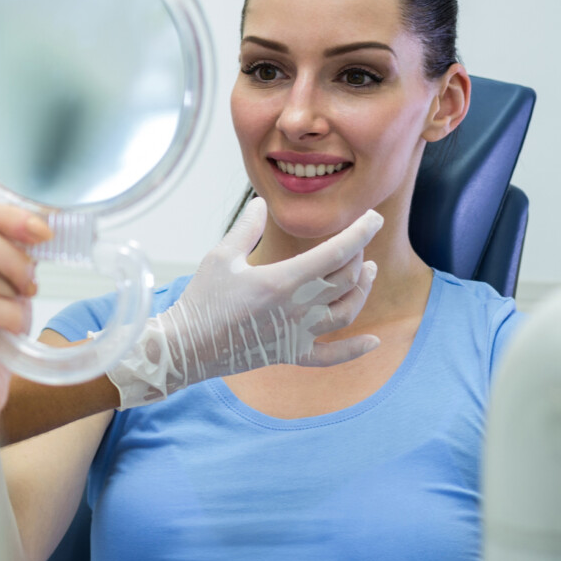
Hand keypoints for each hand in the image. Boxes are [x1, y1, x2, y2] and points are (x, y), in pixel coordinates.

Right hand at [0, 196, 49, 415]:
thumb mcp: (4, 277)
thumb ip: (10, 246)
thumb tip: (42, 221)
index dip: (10, 215)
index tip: (44, 233)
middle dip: (14, 256)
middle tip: (31, 283)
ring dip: (13, 293)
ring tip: (19, 312)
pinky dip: (8, 315)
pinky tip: (12, 329)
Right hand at [107, 197, 381, 407]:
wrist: (187, 347)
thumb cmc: (202, 299)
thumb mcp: (221, 256)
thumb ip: (246, 228)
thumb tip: (261, 203)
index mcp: (283, 280)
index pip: (336, 252)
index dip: (361, 232)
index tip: (373, 218)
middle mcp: (298, 309)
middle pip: (346, 279)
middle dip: (358, 255)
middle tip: (357, 242)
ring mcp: (297, 335)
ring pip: (347, 312)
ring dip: (362, 290)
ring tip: (368, 272)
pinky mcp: (291, 354)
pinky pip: (331, 357)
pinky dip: (354, 351)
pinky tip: (374, 343)